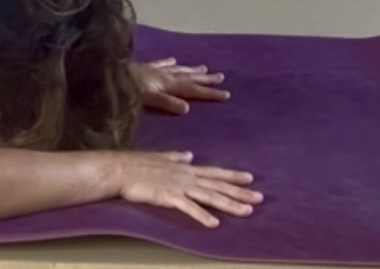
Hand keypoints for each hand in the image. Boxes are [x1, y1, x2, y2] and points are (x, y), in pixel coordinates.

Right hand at [116, 151, 261, 228]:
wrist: (119, 168)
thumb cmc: (137, 164)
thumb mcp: (161, 157)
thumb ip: (177, 157)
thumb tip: (190, 155)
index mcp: (185, 167)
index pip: (214, 172)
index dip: (232, 175)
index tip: (250, 178)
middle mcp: (186, 175)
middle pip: (217, 185)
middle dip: (239, 192)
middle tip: (260, 197)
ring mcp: (178, 186)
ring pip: (209, 196)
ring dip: (229, 204)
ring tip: (247, 211)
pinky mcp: (168, 196)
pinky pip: (188, 208)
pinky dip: (202, 216)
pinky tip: (214, 224)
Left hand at [134, 58, 229, 114]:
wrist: (107, 70)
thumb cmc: (125, 88)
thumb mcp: (146, 98)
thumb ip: (166, 102)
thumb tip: (187, 108)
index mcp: (166, 83)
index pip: (192, 90)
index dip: (209, 93)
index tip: (226, 94)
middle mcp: (162, 75)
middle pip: (188, 77)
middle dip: (204, 79)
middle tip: (221, 77)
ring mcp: (153, 70)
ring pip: (177, 69)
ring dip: (191, 70)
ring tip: (203, 68)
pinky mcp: (144, 68)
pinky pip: (160, 64)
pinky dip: (168, 62)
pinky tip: (173, 59)